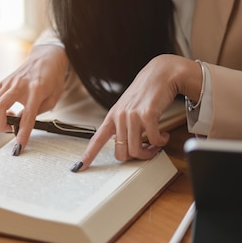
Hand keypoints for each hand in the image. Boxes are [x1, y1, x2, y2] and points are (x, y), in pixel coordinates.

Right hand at [0, 45, 68, 154]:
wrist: (47, 57)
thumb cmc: (52, 79)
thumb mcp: (53, 98)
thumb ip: (36, 112)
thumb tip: (18, 124)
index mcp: (36, 90)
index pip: (27, 116)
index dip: (22, 133)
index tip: (18, 146)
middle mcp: (19, 85)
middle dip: (0, 125)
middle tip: (10, 128)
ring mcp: (8, 82)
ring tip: (9, 116)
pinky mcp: (2, 80)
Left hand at [73, 54, 202, 170]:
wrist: (161, 74)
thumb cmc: (145, 93)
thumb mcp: (127, 108)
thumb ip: (123, 125)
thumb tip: (125, 145)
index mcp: (112, 117)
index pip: (96, 140)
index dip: (88, 155)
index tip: (78, 167)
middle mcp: (119, 117)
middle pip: (121, 153)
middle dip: (136, 157)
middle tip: (147, 150)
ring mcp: (132, 116)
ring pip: (136, 150)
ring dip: (150, 152)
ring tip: (156, 144)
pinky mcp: (147, 114)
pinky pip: (152, 140)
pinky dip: (160, 142)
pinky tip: (163, 135)